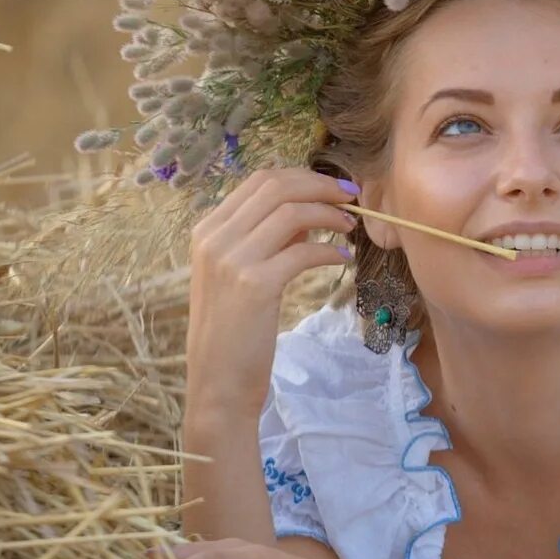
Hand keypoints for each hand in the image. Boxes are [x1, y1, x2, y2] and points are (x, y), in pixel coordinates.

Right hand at [185, 168, 360, 414]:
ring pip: (291, 212)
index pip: (259, 180)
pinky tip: (343, 258)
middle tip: (352, 198)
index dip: (303, 177)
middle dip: (321, 186)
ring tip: (350, 227)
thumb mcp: (240, 274)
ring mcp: (231, 259)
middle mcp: (214, 238)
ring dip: (329, 214)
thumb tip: (308, 210)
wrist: (218, 381)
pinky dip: (329, 250)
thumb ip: (267, 239)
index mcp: (208, 230)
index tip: (334, 188)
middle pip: (276, 186)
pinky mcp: (255, 284)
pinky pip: (303, 251)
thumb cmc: (235, 330)